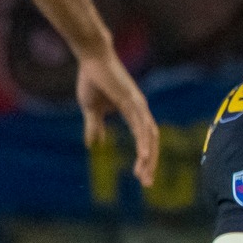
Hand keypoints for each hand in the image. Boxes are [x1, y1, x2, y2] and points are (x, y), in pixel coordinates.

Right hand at [75, 47, 157, 186]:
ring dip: (149, 157)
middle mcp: (140, 110)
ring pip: (149, 136)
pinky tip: (144, 155)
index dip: (144, 158)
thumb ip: (95, 126)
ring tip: (145, 176)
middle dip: (150, 164)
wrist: (91, 58)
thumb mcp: (92, 109)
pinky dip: (144, 141)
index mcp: (133, 113)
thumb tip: (95, 145)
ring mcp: (138, 105)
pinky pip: (141, 124)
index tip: (140, 177)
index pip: (144, 140)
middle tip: (147, 184)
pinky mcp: (132, 100)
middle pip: (151, 142)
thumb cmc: (93, 80)